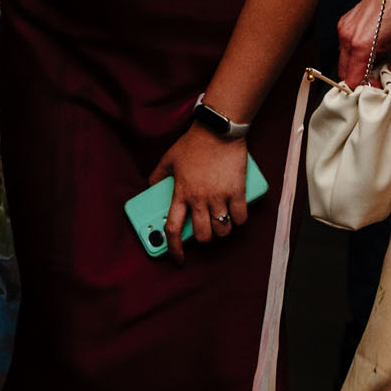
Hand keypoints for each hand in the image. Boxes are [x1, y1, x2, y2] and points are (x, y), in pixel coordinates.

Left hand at [147, 126, 249, 263]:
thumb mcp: (168, 159)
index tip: (177, 258)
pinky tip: (235, 216)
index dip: (174, 249)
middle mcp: (199, 199)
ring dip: (222, 231)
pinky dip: (238, 220)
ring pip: (222, 230)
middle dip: (204, 239)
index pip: (173, 229)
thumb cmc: (193, 144)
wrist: (218, 131)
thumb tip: (151, 188)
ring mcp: (219, 196)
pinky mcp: (237, 191)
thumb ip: (157, 176)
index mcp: (180, 193)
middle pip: (203, 236)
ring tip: (221, 223)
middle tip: (205, 231)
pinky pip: (240, 217)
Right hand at [337, 0, 390, 86]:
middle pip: (344, 71)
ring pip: (344, 59)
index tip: (377, 88)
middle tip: (377, 78)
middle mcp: (347, 38)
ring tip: (376, 61)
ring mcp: (343, 29)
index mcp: (362, 46)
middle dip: (358, 79)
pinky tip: (371, 48)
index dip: (363, 89)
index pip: (352, 80)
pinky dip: (355, 52)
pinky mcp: (343, 23)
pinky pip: (345, 46)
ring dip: (357, 66)